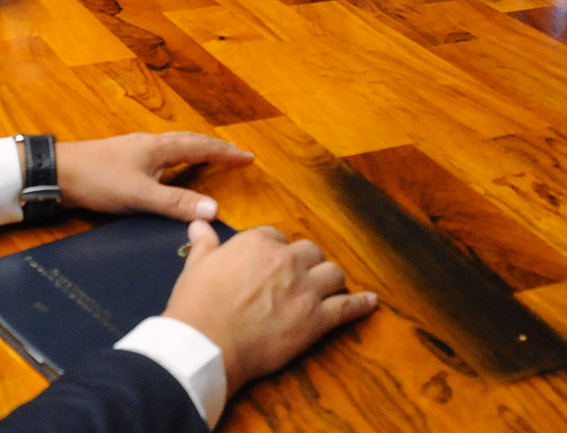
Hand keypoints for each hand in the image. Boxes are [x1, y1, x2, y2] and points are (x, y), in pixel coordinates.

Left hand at [54, 131, 253, 219]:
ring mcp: (136, 150)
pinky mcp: (125, 160)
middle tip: (237, 156)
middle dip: (216, 148)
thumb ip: (175, 203)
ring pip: (176, 146)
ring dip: (198, 151)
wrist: (57, 172)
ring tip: (212, 157)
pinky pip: (163, 155)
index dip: (226, 153)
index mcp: (158, 148)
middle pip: (191, 141)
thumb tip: (213, 208)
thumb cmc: (97, 180)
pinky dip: (179, 159)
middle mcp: (150, 144)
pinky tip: (172, 168)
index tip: (248, 157)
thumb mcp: (139, 195)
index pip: (201, 147)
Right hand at [164, 221, 376, 397]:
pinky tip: (371, 302)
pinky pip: (346, 307)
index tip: (271, 265)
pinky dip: (361, 304)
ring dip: (330, 280)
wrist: (205, 343)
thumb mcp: (196, 266)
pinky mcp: (316, 320)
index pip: (277, 237)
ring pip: (333, 274)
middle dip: (307, 263)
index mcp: (258, 242)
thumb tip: (199, 223)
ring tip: (328, 288)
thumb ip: (204, 242)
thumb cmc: (197, 305)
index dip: (275, 252)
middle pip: (310, 252)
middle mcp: (286, 260)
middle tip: (300, 278)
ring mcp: (305, 289)